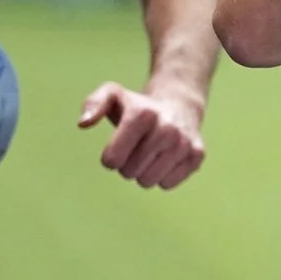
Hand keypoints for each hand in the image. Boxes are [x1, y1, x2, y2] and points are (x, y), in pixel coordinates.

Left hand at [77, 81, 206, 189]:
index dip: (111, 155)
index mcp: (143, 115)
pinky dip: (163, 176)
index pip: (112, 160)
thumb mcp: (112, 95)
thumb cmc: (138, 106)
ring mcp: (184, 143)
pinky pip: (167, 184)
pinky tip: (166, 157)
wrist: (179, 105)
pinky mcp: (196, 156)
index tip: (119, 143)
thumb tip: (83, 123)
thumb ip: (93, 104)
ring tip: (151, 152)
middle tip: (137, 146)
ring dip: (144, 171)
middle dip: (128, 163)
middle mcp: (167, 128)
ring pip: (148, 181)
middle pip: (129, 172)